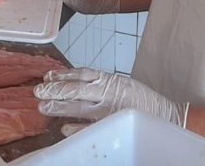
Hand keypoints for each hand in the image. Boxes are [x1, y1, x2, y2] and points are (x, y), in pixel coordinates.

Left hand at [34, 68, 187, 135]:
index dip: (63, 75)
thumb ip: (101, 85)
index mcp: (110, 80)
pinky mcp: (113, 125)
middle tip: (38, 92)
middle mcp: (108, 93)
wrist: (167, 117)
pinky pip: (90, 127)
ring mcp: (109, 110)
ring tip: (43, 107)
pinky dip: (76, 128)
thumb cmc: (142, 101)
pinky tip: (63, 129)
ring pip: (78, 107)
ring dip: (59, 107)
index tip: (48, 76)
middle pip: (75, 89)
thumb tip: (74, 84)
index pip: (81, 74)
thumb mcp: (122, 85)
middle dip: (55, 90)